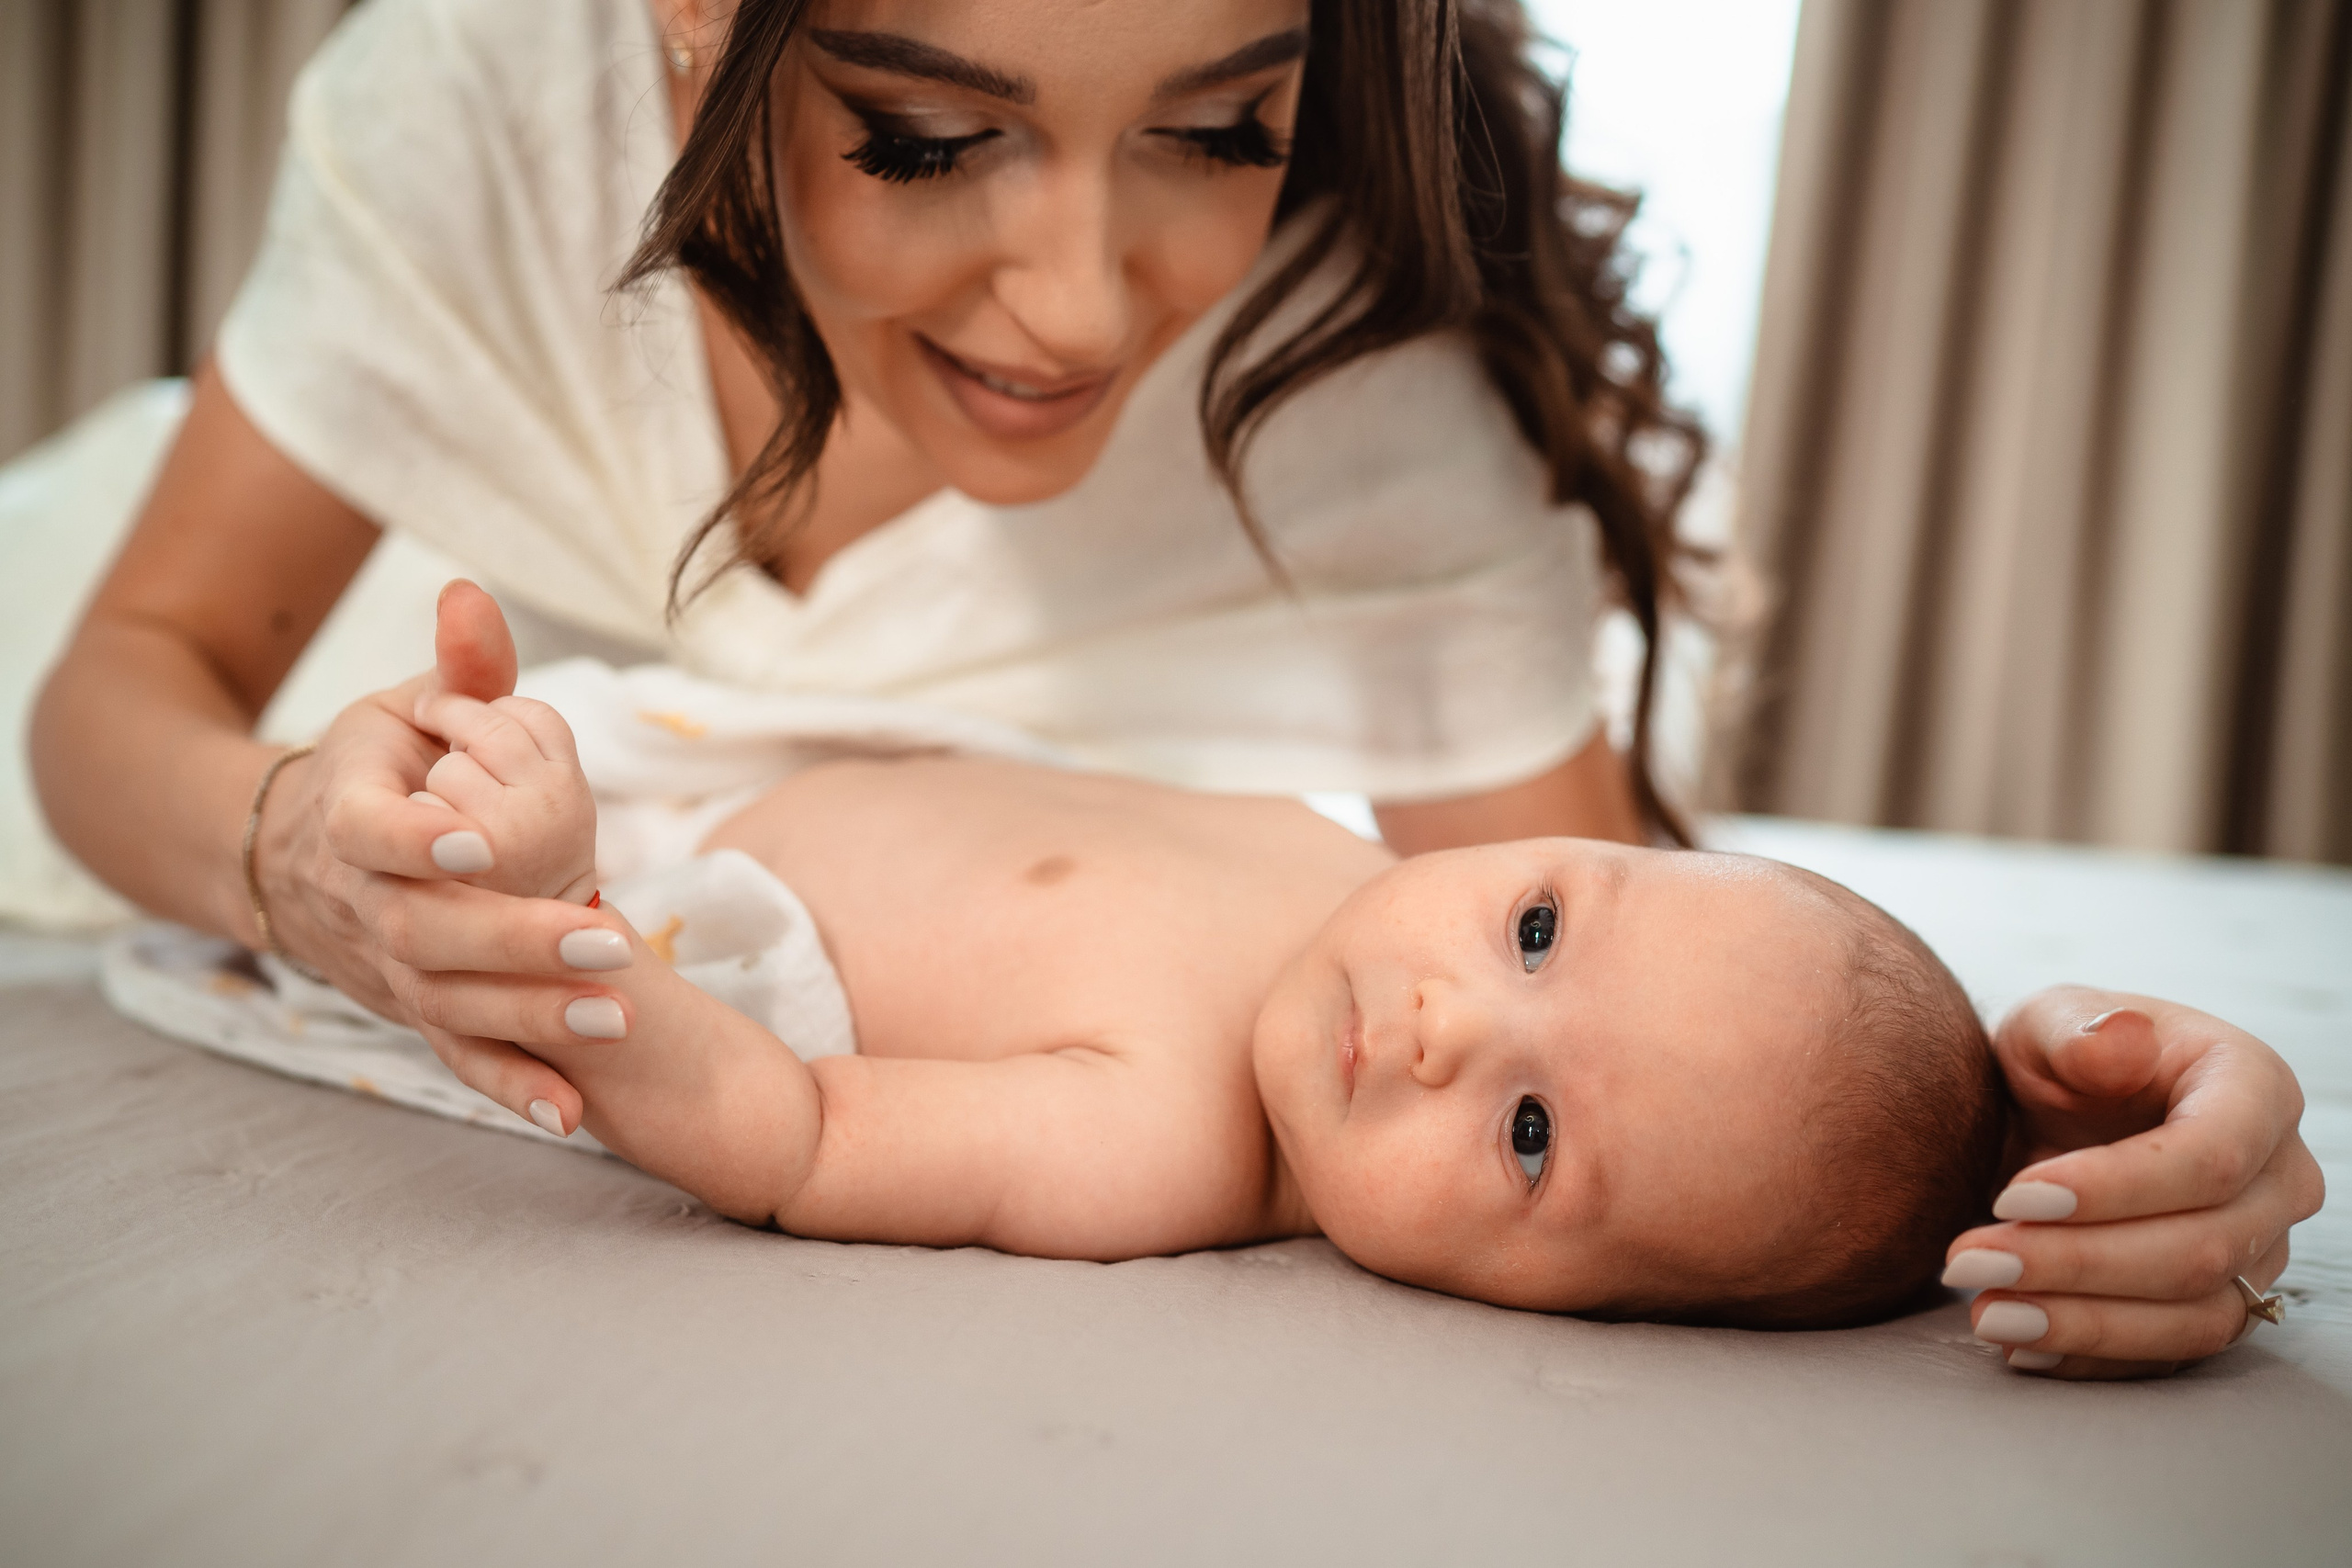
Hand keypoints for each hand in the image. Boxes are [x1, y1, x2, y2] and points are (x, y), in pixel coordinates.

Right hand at [252, 581, 618, 1131]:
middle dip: (518, 941)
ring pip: (451, 1002)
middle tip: (610, 938)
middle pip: (426, 933)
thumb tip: (471, 594)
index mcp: (351, 814)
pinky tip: (571, 1116)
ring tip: (618, 1018)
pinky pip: (461, 1055)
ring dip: (534, 1018)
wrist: (301, 856)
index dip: (416, 840)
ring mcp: (388, 966)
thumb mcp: (411, 704)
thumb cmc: (385, 766)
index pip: (369, 834)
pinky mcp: (418, 1009)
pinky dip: (512, 1087)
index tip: (476, 842)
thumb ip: (460, 666)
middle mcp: (362, 902)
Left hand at [1945, 987, 2324, 1377]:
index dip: (2115, 1188)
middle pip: (2202, 1247)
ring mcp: (2259, 1248)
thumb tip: (2116, 1042)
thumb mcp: (2048, 1020)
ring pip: (2198, 1316)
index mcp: (2252, 1088)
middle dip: (2078, 1264)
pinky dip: (2094, 1354)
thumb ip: (2075, 1027)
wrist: (2054, 1110)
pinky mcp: (2221, 1301)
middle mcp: (2278, 1176)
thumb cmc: (2061, 1055)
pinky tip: (2020, 1344)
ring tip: (1985, 1312)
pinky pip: (2174, 1352)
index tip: (2013, 1196)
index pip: (2210, 1157)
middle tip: (1970, 1260)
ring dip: (2085, 1324)